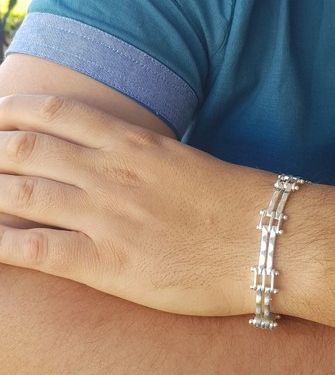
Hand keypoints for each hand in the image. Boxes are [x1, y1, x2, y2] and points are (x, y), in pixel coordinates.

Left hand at [0, 94, 270, 315]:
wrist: (268, 238)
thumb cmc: (230, 200)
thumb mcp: (179, 159)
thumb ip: (137, 152)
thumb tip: (108, 151)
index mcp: (131, 144)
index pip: (55, 114)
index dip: (13, 110)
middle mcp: (110, 172)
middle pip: (26, 149)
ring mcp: (107, 216)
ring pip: (21, 194)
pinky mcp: (110, 263)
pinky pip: (38, 251)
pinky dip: (2, 244)